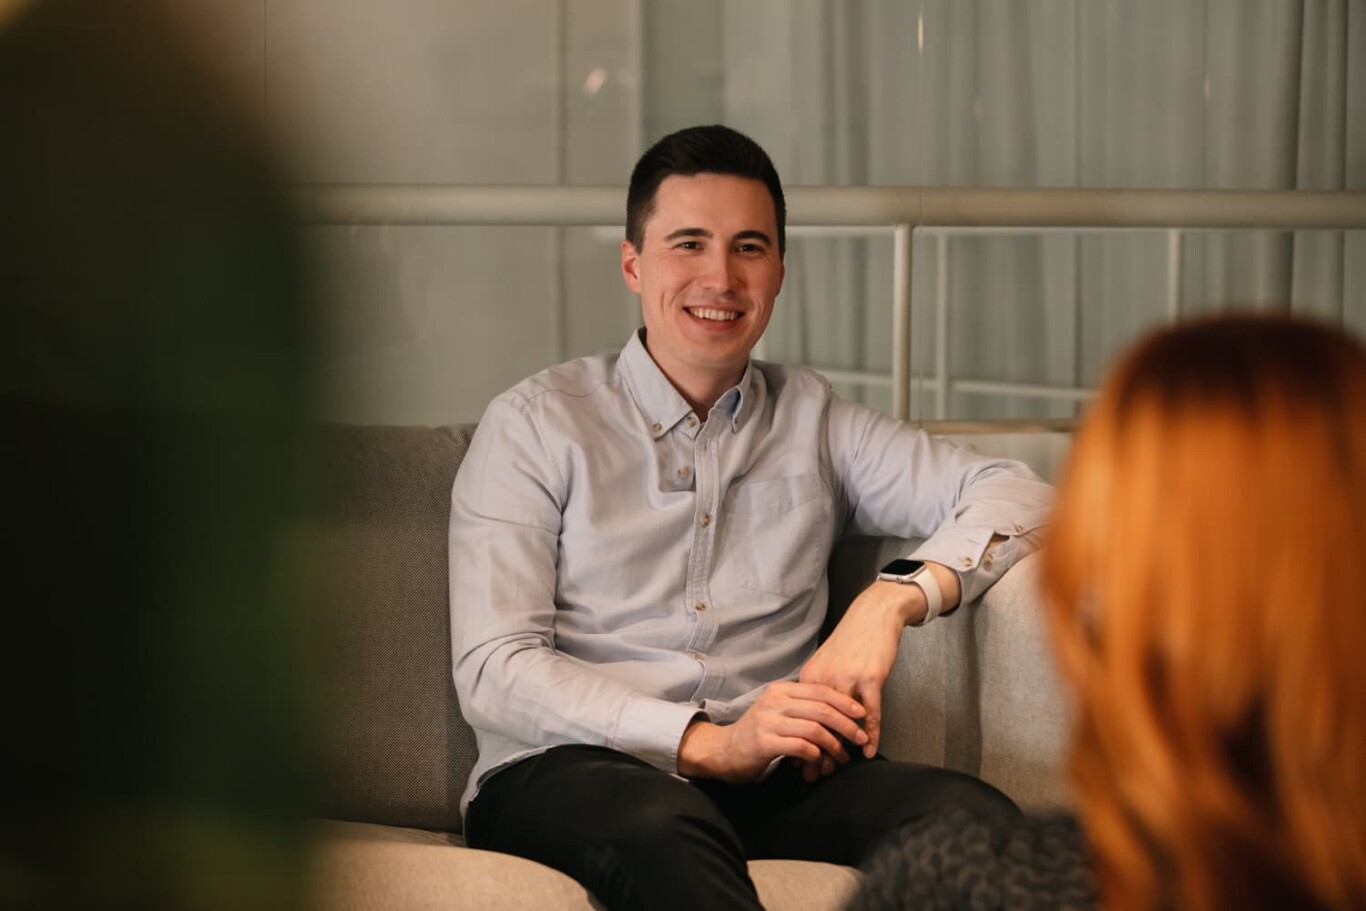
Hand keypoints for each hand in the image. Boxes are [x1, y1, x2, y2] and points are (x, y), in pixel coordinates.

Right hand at [676, 681, 866, 782]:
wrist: (724, 750)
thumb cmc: (757, 733)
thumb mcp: (777, 711)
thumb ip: (802, 708)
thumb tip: (839, 713)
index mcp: (780, 690)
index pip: (819, 690)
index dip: (844, 702)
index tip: (861, 714)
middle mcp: (774, 701)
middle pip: (821, 709)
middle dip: (846, 724)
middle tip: (859, 737)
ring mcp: (768, 721)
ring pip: (814, 728)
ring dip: (834, 744)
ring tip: (842, 756)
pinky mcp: (764, 742)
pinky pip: (801, 747)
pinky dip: (816, 755)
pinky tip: (820, 762)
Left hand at [798, 581, 919, 759]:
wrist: (872, 616)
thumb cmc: (851, 641)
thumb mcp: (827, 664)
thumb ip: (820, 691)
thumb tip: (813, 718)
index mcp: (810, 678)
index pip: (802, 717)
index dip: (801, 740)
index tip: (798, 762)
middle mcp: (825, 680)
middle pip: (819, 723)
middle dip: (816, 751)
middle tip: (815, 774)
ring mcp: (848, 679)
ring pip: (842, 722)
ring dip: (840, 747)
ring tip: (838, 767)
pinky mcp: (870, 679)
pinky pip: (870, 714)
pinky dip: (869, 735)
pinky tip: (868, 750)